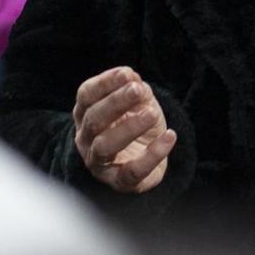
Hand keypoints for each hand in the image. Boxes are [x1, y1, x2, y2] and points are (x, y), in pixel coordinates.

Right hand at [72, 66, 175, 191]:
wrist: (146, 158)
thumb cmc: (134, 123)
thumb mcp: (137, 102)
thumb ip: (134, 89)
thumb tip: (132, 78)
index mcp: (85, 113)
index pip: (86, 95)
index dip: (105, 83)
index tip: (126, 73)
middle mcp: (86, 138)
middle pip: (94, 119)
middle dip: (116, 102)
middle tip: (138, 90)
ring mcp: (98, 162)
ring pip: (105, 146)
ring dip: (129, 128)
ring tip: (151, 114)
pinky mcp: (118, 181)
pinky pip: (132, 171)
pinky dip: (152, 155)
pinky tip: (169, 137)